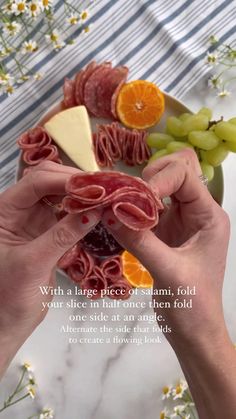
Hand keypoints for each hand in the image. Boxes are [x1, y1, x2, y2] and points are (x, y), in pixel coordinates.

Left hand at [0, 161, 99, 377]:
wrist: (9, 321)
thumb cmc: (9, 295)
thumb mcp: (34, 263)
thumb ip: (62, 235)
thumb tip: (95, 211)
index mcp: (5, 210)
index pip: (36, 182)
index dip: (65, 180)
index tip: (95, 186)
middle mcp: (20, 208)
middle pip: (49, 180)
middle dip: (76, 182)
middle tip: (105, 188)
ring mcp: (35, 218)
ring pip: (61, 193)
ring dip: (83, 193)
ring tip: (108, 195)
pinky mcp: (49, 230)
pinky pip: (68, 212)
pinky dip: (84, 210)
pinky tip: (100, 211)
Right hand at [103, 149, 229, 346]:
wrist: (194, 332)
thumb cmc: (193, 306)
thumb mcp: (168, 271)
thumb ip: (139, 240)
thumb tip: (107, 212)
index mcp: (209, 216)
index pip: (185, 175)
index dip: (158, 179)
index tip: (135, 199)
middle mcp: (197, 212)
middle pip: (174, 170)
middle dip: (149, 177)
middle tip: (127, 197)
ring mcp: (180, 220)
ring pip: (160, 185)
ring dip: (138, 190)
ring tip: (118, 205)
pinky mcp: (165, 231)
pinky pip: (147, 206)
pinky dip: (132, 206)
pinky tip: (118, 216)